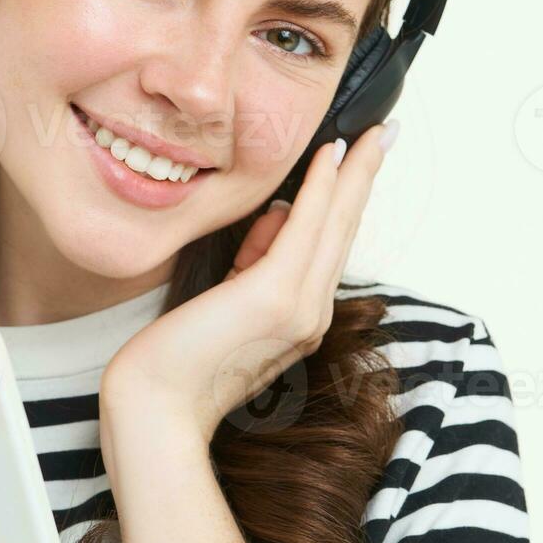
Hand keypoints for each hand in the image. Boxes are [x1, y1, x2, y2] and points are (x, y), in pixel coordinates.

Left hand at [101, 119, 397, 440]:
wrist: (157, 409)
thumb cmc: (179, 362)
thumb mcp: (226, 301)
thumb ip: (254, 262)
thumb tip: (275, 215)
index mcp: (302, 318)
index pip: (331, 246)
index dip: (349, 198)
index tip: (362, 160)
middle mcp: (311, 313)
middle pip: (345, 230)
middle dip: (365, 176)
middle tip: (385, 133)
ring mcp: (299, 307)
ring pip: (335, 224)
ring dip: (354, 172)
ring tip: (371, 134)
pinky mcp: (275, 297)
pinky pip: (306, 229)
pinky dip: (321, 189)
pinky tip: (330, 156)